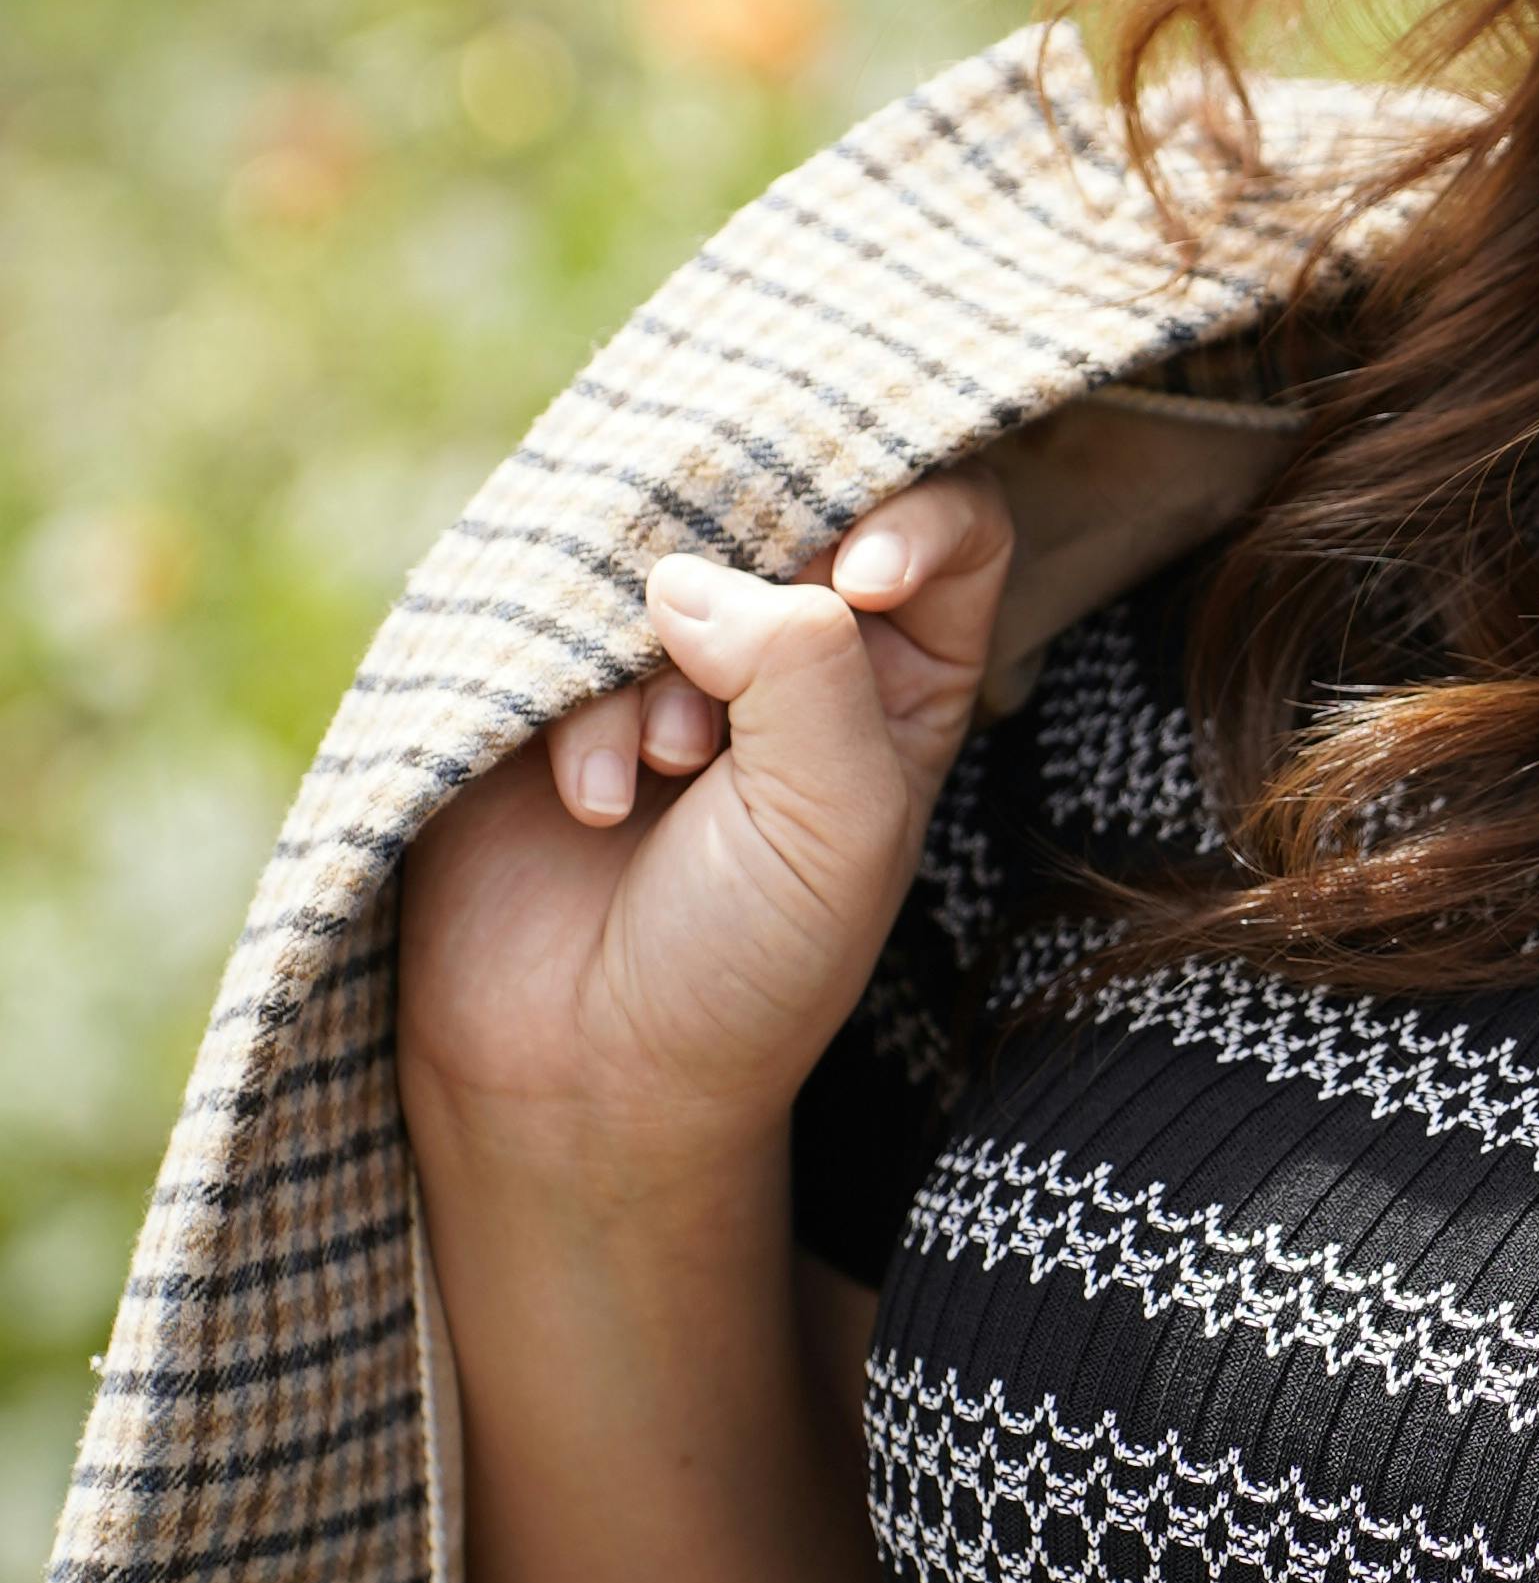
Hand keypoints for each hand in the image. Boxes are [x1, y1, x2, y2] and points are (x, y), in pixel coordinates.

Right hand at [398, 468, 1012, 1203]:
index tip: (857, 581)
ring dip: (663, 658)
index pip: (950, 521)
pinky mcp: (543, 677)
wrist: (587, 1074)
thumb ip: (806, 664)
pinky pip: (556, 613)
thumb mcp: (838, 818)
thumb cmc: (749, 965)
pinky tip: (592, 800)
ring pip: (668, 555)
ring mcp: (660, 655)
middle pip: (793, 507)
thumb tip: (688, 571)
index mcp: (903, 676)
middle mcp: (792, 648)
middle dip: (758, 588)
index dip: (910, 510)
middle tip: (724, 707)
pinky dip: (578, 704)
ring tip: (667, 767)